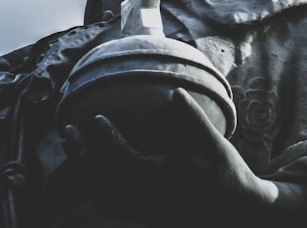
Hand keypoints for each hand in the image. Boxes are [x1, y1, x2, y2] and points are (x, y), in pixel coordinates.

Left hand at [61, 87, 306, 220]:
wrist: (239, 214)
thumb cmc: (227, 174)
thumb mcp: (213, 142)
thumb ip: (192, 117)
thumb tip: (175, 91)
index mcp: (162, 178)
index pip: (123, 159)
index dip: (105, 140)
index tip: (95, 119)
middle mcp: (148, 198)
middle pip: (103, 180)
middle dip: (80, 156)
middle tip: (67, 131)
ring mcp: (146, 210)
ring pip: (103, 197)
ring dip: (84, 174)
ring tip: (73, 151)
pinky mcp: (148, 217)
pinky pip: (113, 207)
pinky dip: (97, 191)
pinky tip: (92, 175)